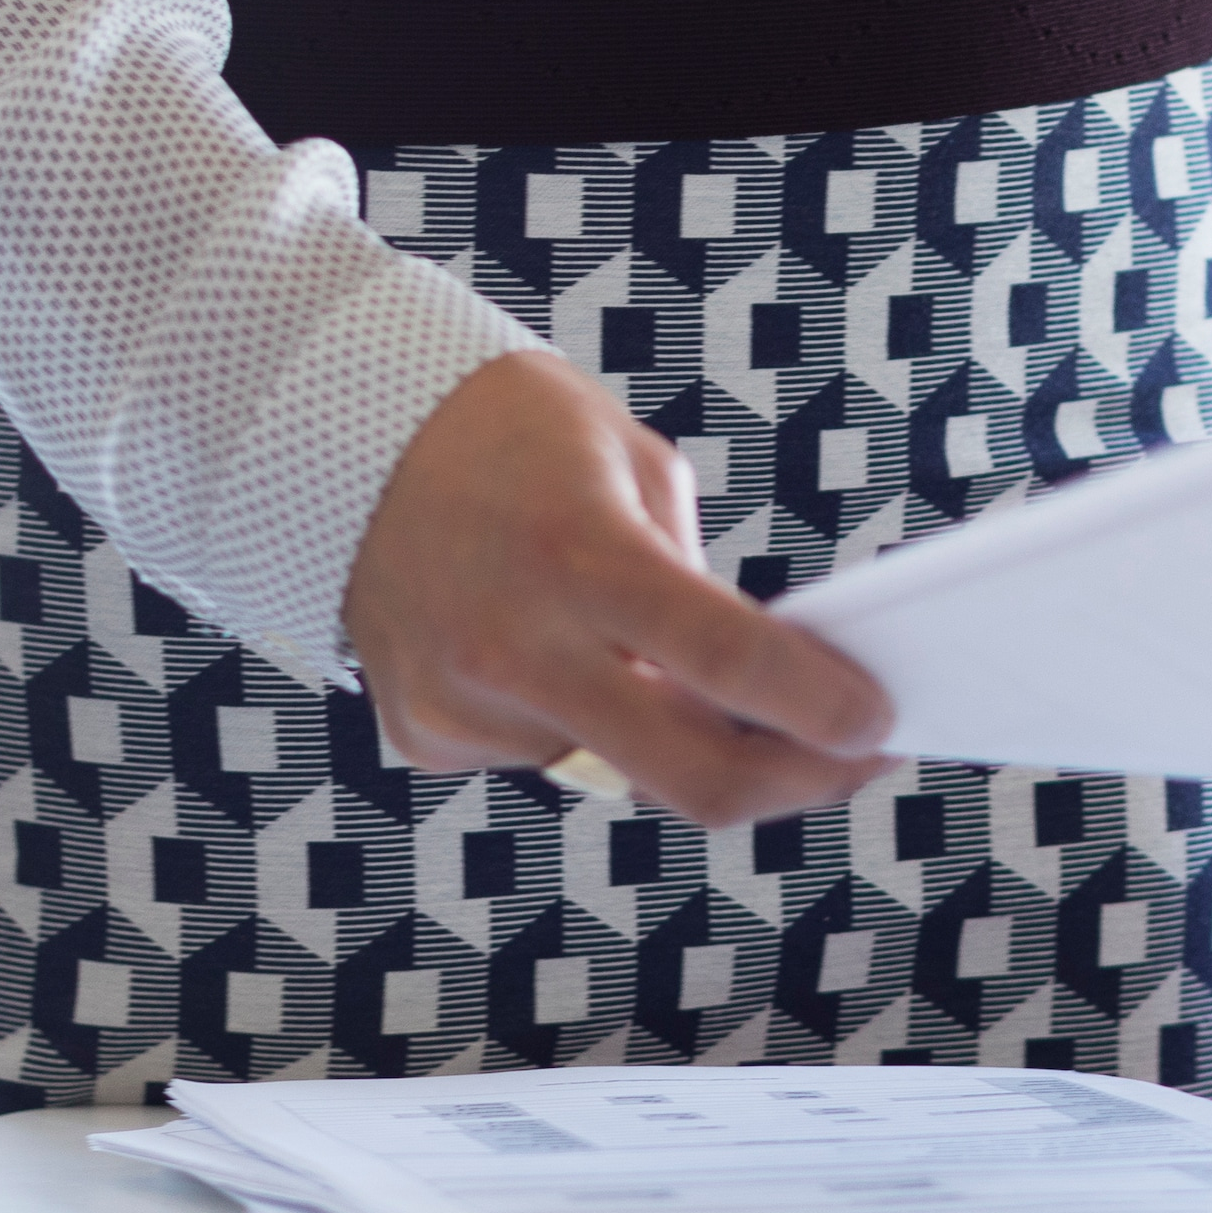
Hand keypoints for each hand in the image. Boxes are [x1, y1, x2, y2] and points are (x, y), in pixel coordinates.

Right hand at [339, 352, 893, 825]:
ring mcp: (464, 705)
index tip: (877, 727)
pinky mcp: (427, 737)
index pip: (731, 663)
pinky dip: (577, 717)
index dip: (824, 711)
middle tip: (844, 759)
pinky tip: (545, 648)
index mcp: (581, 556)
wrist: (334, 434)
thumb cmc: (505, 431)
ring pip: (619, 765)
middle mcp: (517, 645)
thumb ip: (693, 581)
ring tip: (650, 652)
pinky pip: (545, 752)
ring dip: (668, 729)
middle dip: (793, 781)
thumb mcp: (629, 464)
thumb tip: (753, 683)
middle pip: (691, 776)